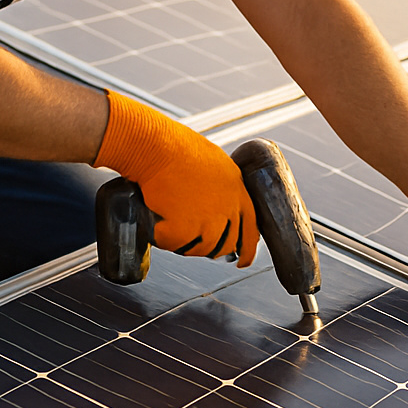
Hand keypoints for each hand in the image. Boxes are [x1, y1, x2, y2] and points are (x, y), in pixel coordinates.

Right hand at [95, 91, 258, 264]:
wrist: (156, 147)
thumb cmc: (178, 148)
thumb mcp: (215, 164)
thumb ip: (223, 188)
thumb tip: (219, 204)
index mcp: (238, 191)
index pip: (251, 229)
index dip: (248, 249)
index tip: (243, 261)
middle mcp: (228, 209)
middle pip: (223, 245)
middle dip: (209, 247)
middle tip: (191, 238)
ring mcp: (208, 222)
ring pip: (198, 248)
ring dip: (184, 242)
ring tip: (169, 219)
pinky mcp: (185, 230)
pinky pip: (174, 244)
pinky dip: (162, 237)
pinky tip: (157, 219)